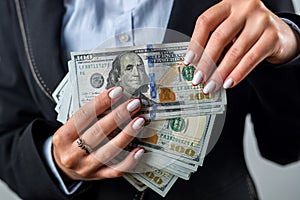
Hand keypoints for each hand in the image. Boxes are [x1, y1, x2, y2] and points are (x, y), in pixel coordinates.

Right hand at [52, 86, 144, 180]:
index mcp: (63, 137)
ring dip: (127, 135)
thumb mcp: (70, 128)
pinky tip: (139, 150)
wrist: (62, 168)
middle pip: (97, 133)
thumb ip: (88, 116)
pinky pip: (116, 170)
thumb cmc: (70, 143)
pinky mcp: (97, 176)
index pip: (83, 116)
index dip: (101, 102)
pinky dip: (129, 160)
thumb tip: (114, 99)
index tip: (116, 92)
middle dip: (118, 116)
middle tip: (132, 105)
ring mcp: (86, 167)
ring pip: (109, 151)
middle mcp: (72, 153)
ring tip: (139, 121)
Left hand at [184, 0, 299, 91]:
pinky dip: (237, 73)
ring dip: (220, 73)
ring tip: (211, 85)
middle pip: (219, 37)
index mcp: (229, 4)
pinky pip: (251, 59)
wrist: (280, 34)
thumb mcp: (230, 30)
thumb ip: (215, 42)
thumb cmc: (248, 32)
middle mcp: (245, 8)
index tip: (188, 61)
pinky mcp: (273, 36)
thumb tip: (196, 65)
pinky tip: (228, 83)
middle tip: (198, 78)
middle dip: (206, 62)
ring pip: (235, 51)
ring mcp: (261, 20)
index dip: (195, 43)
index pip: (206, 22)